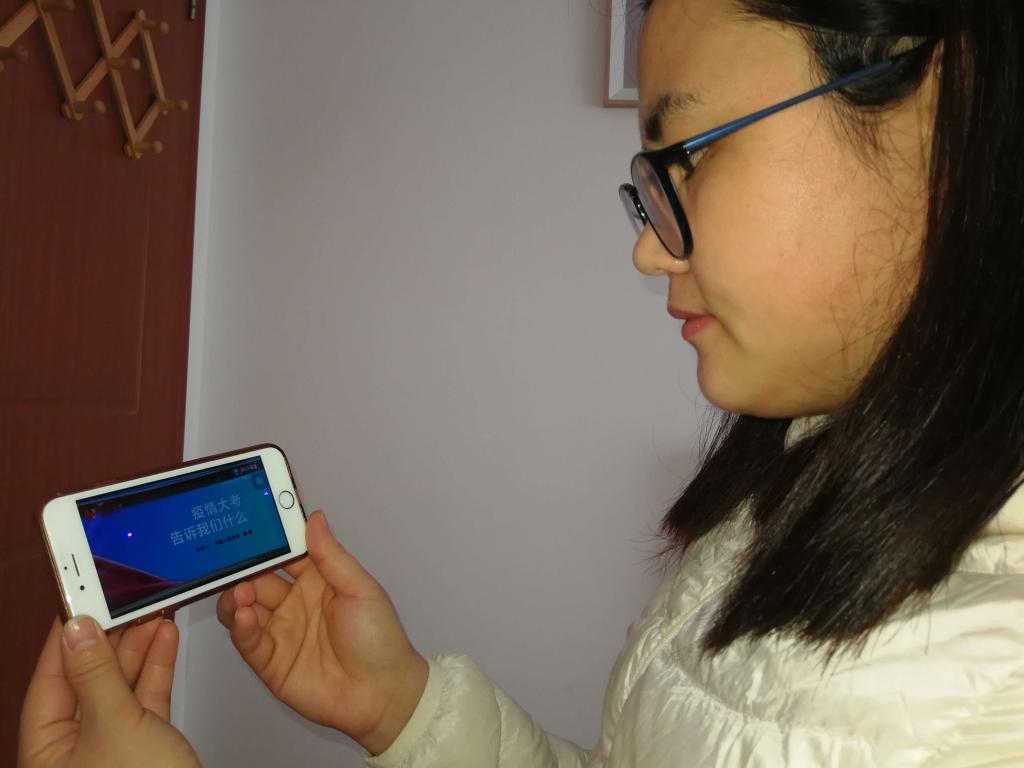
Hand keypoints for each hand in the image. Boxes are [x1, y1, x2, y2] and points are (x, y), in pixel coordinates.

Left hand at [18, 615, 200, 767]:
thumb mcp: (114, 725)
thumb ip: (96, 675)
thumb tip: (78, 632)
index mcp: (48, 748)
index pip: (51, 678)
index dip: (67, 637)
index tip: (83, 600)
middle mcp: (75, 747)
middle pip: (88, 678)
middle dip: (112, 638)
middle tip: (127, 603)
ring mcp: (111, 744)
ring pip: (120, 685)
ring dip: (140, 648)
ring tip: (153, 612)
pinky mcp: (144, 744)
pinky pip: (145, 698)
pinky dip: (156, 668)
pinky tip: (165, 640)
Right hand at [216, 510, 427, 755]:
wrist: (382, 695)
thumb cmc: (378, 638)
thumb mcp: (360, 589)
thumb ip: (331, 556)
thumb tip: (314, 517)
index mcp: (317, 580)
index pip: (285, 553)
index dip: (269, 539)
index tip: (250, 520)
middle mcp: (294, 603)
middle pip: (257, 579)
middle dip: (242, 568)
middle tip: (228, 558)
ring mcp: (280, 632)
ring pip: (244, 607)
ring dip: (236, 596)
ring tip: (240, 591)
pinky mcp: (270, 662)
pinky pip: (248, 640)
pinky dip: (241, 625)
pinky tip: (245, 615)